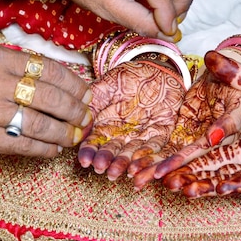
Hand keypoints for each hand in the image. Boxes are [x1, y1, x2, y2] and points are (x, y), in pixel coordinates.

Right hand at [0, 44, 91, 157]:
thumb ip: (19, 68)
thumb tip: (63, 82)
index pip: (50, 70)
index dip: (75, 85)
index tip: (87, 94)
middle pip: (50, 97)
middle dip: (76, 111)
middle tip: (86, 118)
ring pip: (40, 124)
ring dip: (64, 133)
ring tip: (75, 137)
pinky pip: (22, 145)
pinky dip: (43, 149)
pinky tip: (53, 149)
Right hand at [77, 60, 184, 179]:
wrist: (156, 68)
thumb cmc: (128, 76)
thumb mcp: (106, 86)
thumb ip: (93, 103)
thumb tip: (79, 122)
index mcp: (106, 125)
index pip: (95, 142)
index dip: (89, 152)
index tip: (85, 161)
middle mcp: (122, 134)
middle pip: (113, 152)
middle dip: (107, 161)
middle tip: (101, 169)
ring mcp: (141, 135)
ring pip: (132, 153)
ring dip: (124, 164)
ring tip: (117, 172)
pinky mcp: (161, 133)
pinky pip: (155, 147)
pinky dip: (148, 157)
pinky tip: (139, 166)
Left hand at [128, 59, 240, 188]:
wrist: (225, 74)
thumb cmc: (238, 82)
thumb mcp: (238, 99)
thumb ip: (228, 119)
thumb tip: (213, 138)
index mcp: (229, 140)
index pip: (202, 153)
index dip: (182, 163)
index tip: (162, 173)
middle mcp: (213, 146)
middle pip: (186, 162)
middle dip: (163, 172)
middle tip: (141, 180)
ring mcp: (198, 140)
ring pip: (176, 157)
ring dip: (156, 167)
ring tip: (134, 177)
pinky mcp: (187, 132)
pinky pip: (170, 146)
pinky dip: (155, 154)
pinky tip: (137, 163)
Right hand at [161, 51, 240, 197]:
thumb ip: (240, 76)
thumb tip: (208, 55)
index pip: (212, 150)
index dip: (186, 157)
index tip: (159, 165)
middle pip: (216, 167)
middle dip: (188, 176)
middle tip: (159, 183)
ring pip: (233, 176)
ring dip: (207, 183)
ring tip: (181, 189)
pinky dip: (240, 182)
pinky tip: (220, 187)